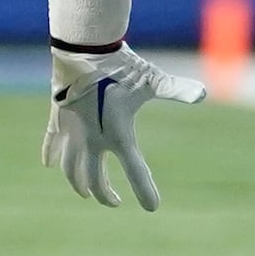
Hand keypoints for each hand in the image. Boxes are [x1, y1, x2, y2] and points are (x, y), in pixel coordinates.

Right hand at [42, 44, 205, 209]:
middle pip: (95, 181)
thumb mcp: (152, 80)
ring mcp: (72, 131)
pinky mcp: (58, 118)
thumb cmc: (120, 65)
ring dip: (78, 183)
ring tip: (85, 191)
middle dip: (105, 195)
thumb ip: (177, 89)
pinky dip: (51, 156)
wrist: (83, 48)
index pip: (136, 173)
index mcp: (118, 135)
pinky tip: (50, 164)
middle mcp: (93, 140)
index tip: (153, 207)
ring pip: (70, 169)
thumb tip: (204, 94)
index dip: (146, 192)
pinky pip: (51, 144)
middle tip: (115, 201)